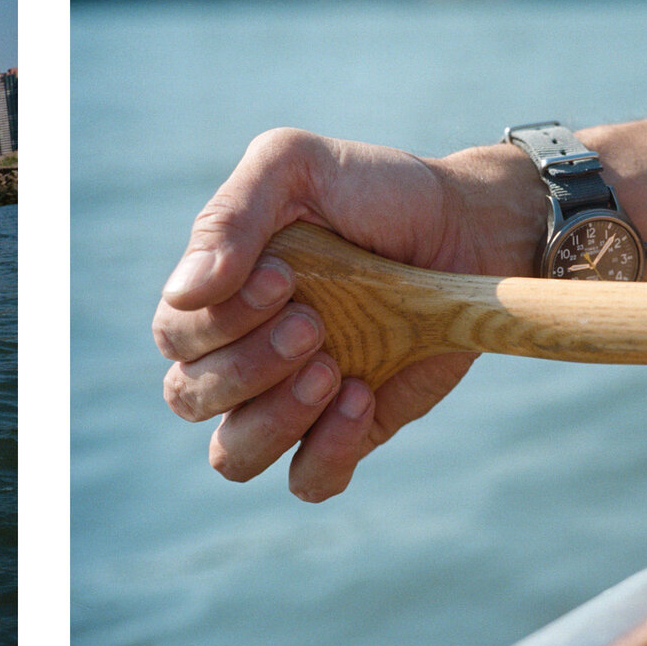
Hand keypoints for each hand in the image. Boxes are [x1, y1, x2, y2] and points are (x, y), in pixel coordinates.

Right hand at [152, 127, 538, 501]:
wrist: (471, 225)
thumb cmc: (377, 191)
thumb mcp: (296, 165)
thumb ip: (229, 215)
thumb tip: (185, 293)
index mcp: (219, 294)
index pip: (175, 335)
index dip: (217, 322)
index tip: (286, 277)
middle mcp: (244, 352)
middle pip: (189, 397)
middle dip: (248, 367)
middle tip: (313, 324)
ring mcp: (293, 398)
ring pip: (233, 455)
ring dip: (273, 419)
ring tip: (333, 369)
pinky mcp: (348, 431)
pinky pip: (307, 480)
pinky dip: (325, 452)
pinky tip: (362, 398)